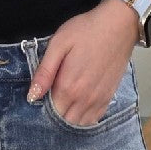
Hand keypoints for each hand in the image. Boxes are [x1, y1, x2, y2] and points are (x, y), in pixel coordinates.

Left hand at [26, 0, 139, 125]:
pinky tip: (77, 103)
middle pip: (62, 121)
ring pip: (78, 124)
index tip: (38, 96)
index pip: (49, 112)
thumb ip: (44, 72)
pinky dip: (82, 117)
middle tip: (49, 96)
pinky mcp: (108, 98)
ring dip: (68, 117)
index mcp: (68, 86)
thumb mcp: (59, 44)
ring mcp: (98, 101)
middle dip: (53, 114)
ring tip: (63, 99)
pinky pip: (93, 120)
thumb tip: (32, 96)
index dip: (40, 107)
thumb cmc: (86, 30)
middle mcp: (84, 99)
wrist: (118, 25)